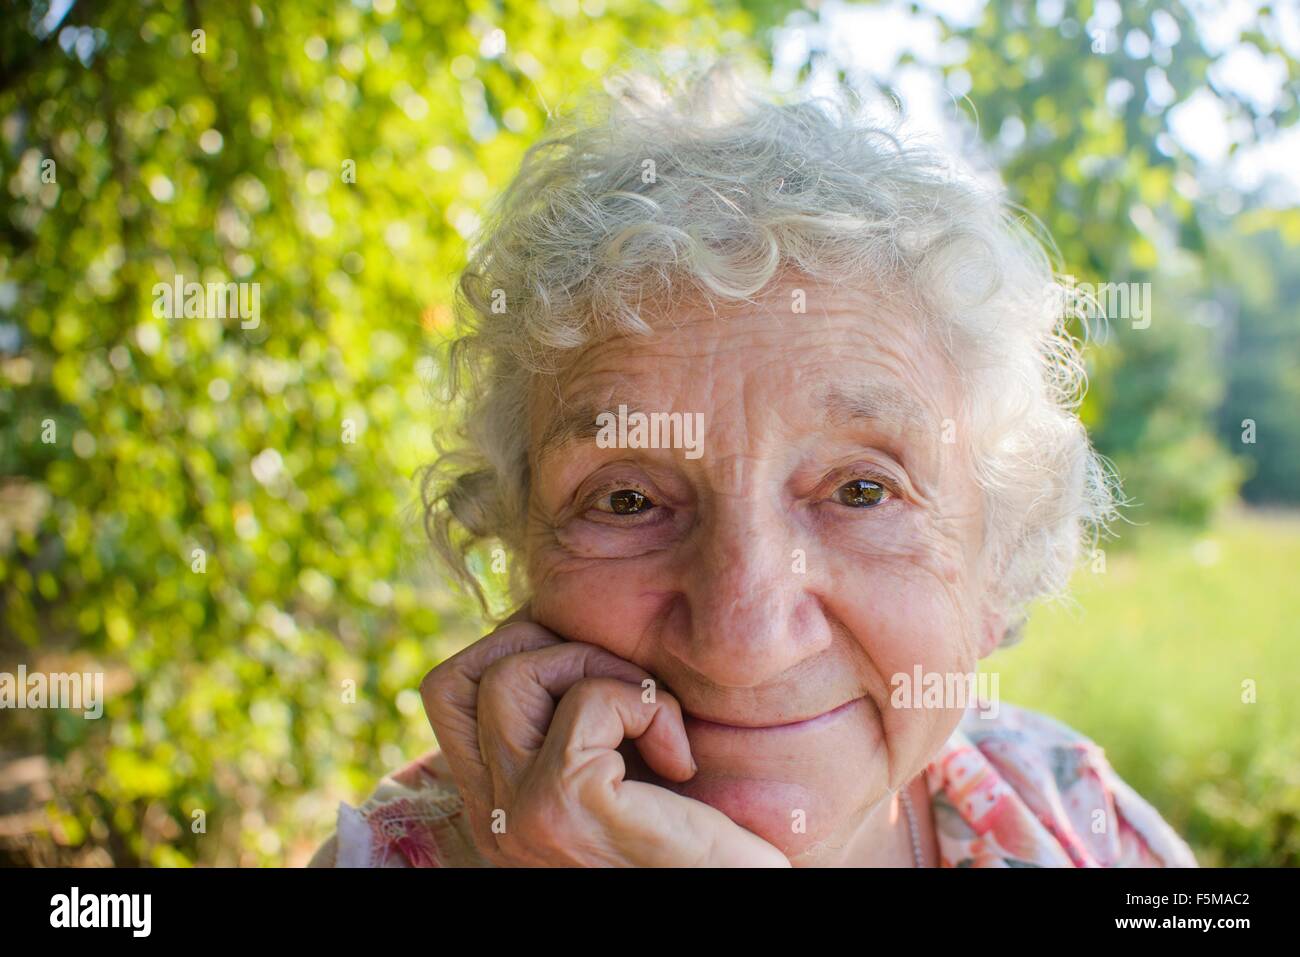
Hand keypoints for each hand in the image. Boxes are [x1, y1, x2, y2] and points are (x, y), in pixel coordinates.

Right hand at [419, 610, 789, 866]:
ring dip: (595, 668)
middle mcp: (492, 815)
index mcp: (495, 805)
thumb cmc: (695, 841)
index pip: (448, 693)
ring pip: (510, 675)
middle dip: (548, 648)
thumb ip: (567, 720)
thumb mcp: (613, 769)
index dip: (517, 653)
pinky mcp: (562, 804)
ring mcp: (519, 813)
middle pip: (458, 675)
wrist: (733, 899)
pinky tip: (680, 760)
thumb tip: (549, 622)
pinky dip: (646, 707)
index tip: (596, 679)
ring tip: (651, 719)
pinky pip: (588, 700)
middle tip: (623, 690)